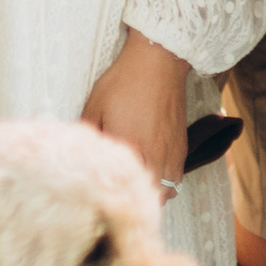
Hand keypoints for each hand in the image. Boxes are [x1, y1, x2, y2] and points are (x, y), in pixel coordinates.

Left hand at [82, 33, 192, 194]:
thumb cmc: (124, 81)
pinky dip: (166, 181)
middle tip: (120, 201)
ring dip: (154, 195)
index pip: (122, 189)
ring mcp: (170, 152)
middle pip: (148, 198)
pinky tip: (154, 172)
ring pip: (167, 191)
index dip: (113, 200)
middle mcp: (152, 155)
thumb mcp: (95, 105)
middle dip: (135, 203)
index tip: (103, 203)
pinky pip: (177, 176)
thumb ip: (89, 134)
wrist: (158, 62)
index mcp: (127, 148)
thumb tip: (84, 155)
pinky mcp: (181, 145)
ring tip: (139, 190)